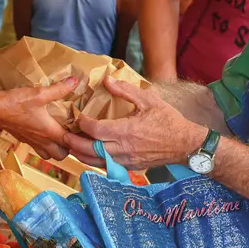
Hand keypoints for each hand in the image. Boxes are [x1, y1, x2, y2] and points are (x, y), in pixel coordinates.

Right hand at [0, 77, 77, 160]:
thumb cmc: (15, 102)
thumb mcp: (38, 93)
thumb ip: (58, 89)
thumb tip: (75, 81)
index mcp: (49, 131)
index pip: (71, 144)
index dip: (80, 141)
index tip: (86, 132)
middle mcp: (42, 140)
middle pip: (62, 155)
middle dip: (70, 148)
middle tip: (74, 134)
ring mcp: (32, 141)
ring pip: (50, 155)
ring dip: (57, 149)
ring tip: (62, 135)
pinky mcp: (24, 139)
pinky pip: (39, 149)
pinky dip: (46, 145)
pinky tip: (46, 132)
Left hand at [63, 77, 206, 169]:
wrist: (185, 144)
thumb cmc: (168, 120)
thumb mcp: (148, 100)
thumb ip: (126, 90)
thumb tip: (107, 80)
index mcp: (126, 131)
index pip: (95, 130)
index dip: (82, 124)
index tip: (78, 116)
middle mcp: (123, 149)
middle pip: (90, 150)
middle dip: (74, 143)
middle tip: (63, 136)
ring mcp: (127, 161)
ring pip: (97, 162)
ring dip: (82, 155)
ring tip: (71, 147)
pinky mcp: (131, 167)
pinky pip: (108, 166)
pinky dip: (96, 161)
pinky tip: (90, 155)